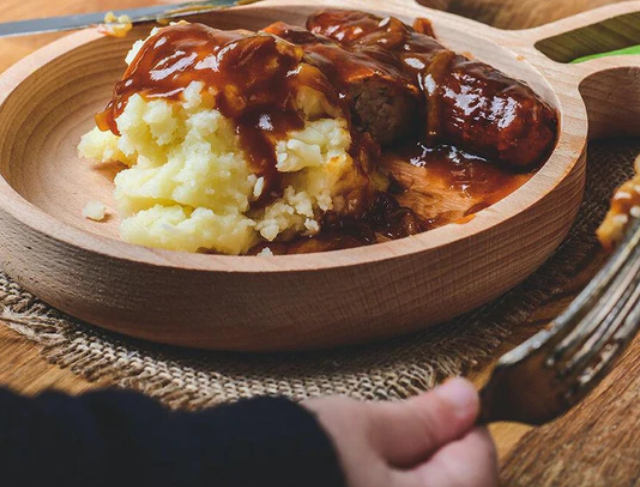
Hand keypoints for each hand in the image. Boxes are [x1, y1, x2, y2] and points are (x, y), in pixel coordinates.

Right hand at [304, 378, 496, 486]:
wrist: (224, 486)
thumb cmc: (297, 459)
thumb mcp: (361, 427)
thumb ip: (423, 418)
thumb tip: (466, 396)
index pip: (481, 456)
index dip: (458, 419)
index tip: (436, 399)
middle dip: (440, 454)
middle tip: (401, 430)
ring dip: (414, 475)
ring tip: (373, 455)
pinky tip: (356, 478)